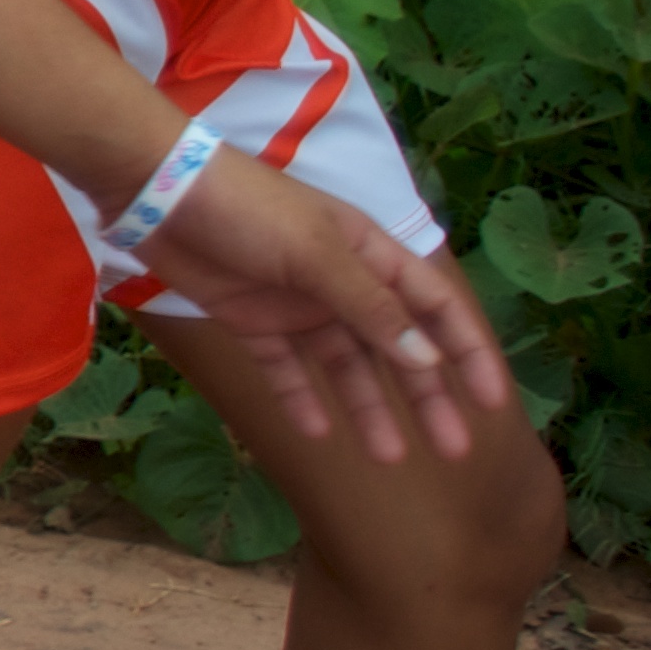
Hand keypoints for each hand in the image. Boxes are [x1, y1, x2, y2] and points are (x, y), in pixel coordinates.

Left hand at [133, 152, 516, 466]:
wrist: (158, 190)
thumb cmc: (248, 208)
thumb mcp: (317, 255)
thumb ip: (369, 307)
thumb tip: (428, 359)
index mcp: (371, 254)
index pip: (436, 308)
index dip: (467, 352)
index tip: (492, 402)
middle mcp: (341, 282)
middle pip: (396, 348)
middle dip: (426, 397)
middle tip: (453, 450)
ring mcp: (296, 304)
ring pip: (344, 366)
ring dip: (367, 409)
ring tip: (389, 459)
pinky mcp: (251, 320)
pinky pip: (285, 368)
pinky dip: (299, 399)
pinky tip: (317, 433)